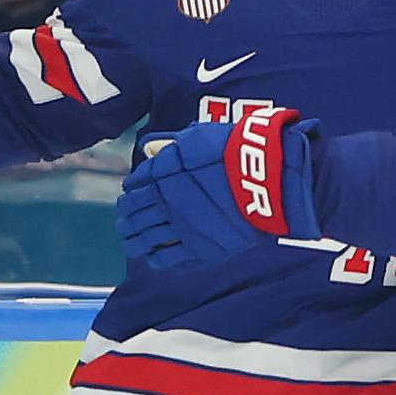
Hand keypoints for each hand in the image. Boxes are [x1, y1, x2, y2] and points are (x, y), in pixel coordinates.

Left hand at [116, 108, 321, 268]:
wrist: (269, 176)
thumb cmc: (239, 149)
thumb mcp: (200, 136)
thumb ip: (172, 144)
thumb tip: (149, 148)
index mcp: (162, 172)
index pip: (135, 184)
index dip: (131, 190)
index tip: (132, 194)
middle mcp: (165, 201)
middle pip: (135, 212)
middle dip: (128, 215)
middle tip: (126, 218)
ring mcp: (181, 227)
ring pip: (144, 237)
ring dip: (133, 238)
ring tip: (130, 239)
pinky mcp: (198, 248)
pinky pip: (166, 258)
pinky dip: (153, 257)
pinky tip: (150, 256)